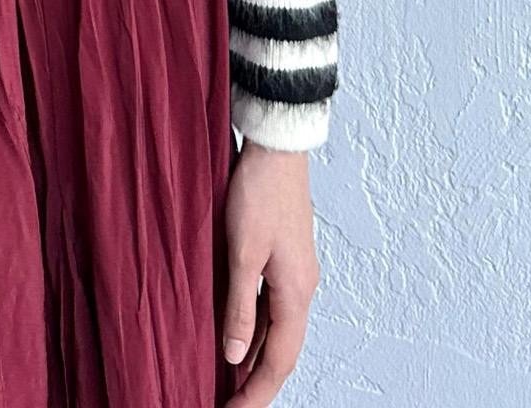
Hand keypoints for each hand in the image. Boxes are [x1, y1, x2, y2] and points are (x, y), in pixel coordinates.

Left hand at [221, 141, 320, 404]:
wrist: (277, 147)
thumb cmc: (258, 193)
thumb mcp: (242, 252)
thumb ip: (239, 306)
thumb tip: (235, 357)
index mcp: (295, 293)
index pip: (278, 361)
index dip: (256, 393)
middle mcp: (302, 288)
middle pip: (282, 350)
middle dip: (258, 381)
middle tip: (229, 403)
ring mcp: (295, 272)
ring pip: (277, 329)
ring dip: (256, 355)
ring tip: (229, 378)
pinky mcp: (285, 256)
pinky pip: (272, 307)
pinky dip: (255, 327)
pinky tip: (236, 331)